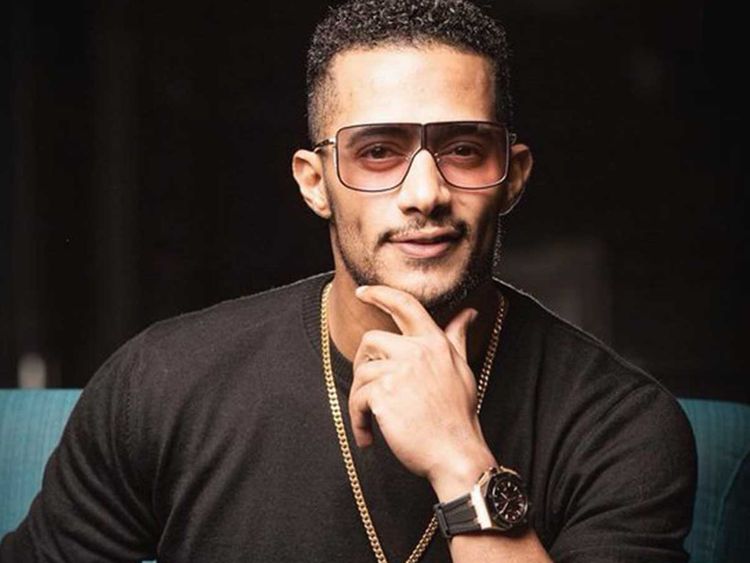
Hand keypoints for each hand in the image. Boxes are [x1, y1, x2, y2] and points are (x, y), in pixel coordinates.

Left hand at [350, 285, 496, 495]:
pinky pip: (357, 399)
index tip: (363, 291)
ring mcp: (399, 371)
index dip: (381, 293)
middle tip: (371, 392)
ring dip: (361, 399)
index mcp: (434, 343)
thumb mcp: (461, 369)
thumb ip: (456, 338)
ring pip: (362, 372)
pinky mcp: (383, 394)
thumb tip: (468, 313)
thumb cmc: (458, 416)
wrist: (455, 454)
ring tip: (372, 421)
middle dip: (365, 364)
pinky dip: (357, 420)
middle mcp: (416, 351)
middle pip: (371, 339)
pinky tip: (369, 436)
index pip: (405, 305)